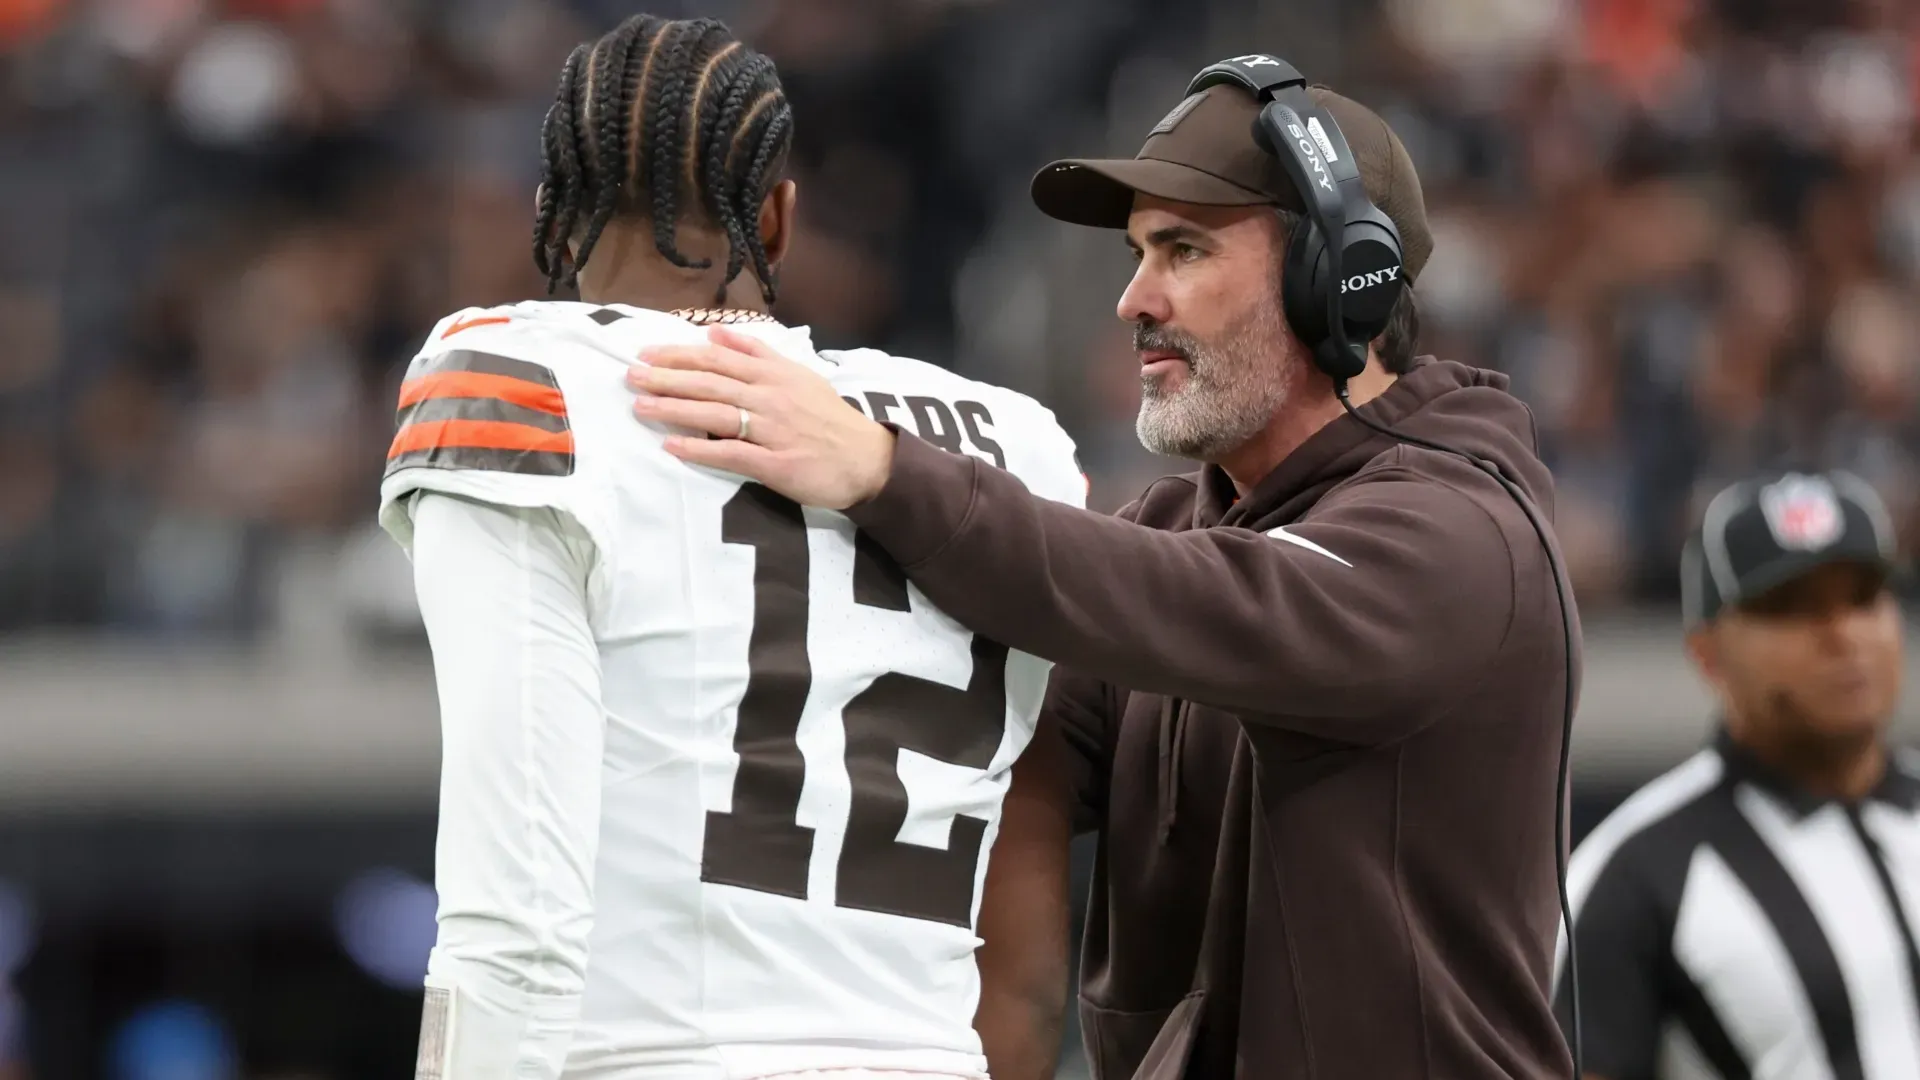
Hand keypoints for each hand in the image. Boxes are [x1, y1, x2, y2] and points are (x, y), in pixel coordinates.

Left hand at [627, 326, 896, 509]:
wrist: (866, 460)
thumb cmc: (829, 419)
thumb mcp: (800, 375)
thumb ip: (759, 353)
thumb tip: (717, 332)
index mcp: (775, 374)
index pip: (719, 359)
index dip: (680, 355)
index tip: (647, 354)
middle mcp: (771, 398)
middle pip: (711, 383)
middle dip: (667, 378)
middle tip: (631, 376)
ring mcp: (773, 431)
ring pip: (716, 414)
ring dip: (675, 409)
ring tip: (641, 406)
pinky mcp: (776, 464)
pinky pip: (731, 454)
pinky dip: (701, 450)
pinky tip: (673, 447)